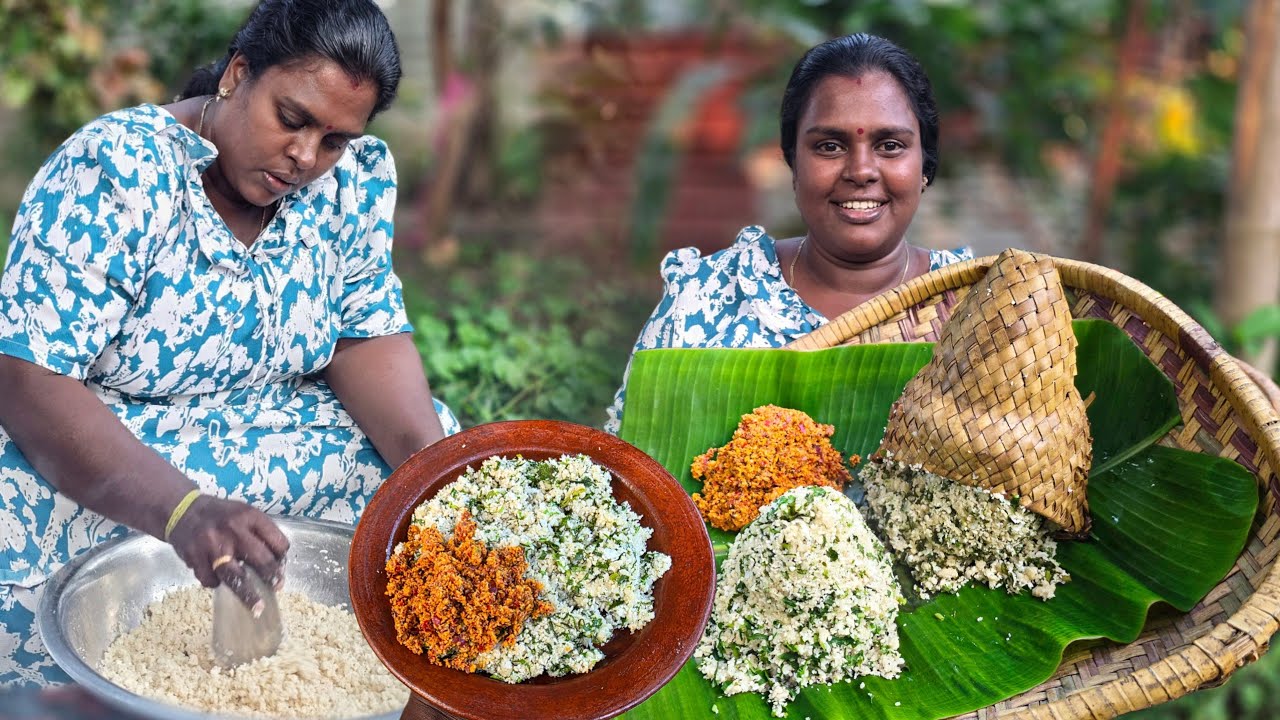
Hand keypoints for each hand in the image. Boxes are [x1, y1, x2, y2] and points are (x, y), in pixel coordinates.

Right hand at [167, 495, 289, 612]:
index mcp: (250, 516)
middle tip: (277, 587)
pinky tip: (217, 577)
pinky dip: (216, 582)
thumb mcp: (245, 514)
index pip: (277, 542)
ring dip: (248, 594)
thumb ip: (260, 534)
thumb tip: (276, 565)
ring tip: (257, 607)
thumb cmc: (221, 516)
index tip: (280, 566)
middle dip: (271, 576)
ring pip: (235, 575)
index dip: (282, 557)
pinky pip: (210, 579)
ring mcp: (212, 544)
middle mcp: (233, 528)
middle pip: (261, 559)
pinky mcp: (194, 556)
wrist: (182, 510)